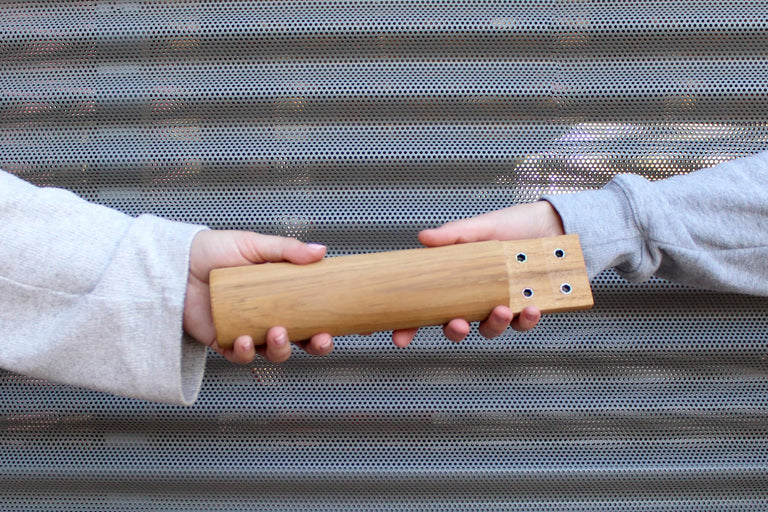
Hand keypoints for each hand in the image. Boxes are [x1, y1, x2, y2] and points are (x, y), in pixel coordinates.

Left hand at [183, 230, 333, 363]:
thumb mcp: (254, 245)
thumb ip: (287, 250)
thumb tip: (322, 252)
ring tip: (277, 333)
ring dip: (280, 350)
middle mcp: (267, 316)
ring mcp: (247, 330)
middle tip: (318, 339)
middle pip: (300, 340)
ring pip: (273, 353)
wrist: (176, 260)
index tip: (342, 329)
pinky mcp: (223, 341)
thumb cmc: (214, 250)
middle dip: (314, 346)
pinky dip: (246, 353)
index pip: (313, 315)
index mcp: (281, 296)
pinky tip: (245, 341)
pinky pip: (240, 356)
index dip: (329, 326)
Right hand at [391, 201, 564, 346]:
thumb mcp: (480, 227)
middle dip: (454, 332)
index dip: (409, 326)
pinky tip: (530, 308)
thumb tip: (424, 238)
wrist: (550, 224)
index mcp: (456, 283)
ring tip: (501, 310)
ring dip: (494, 325)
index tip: (399, 337)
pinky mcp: (525, 307)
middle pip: (455, 326)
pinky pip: (522, 324)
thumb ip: (453, 234)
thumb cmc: (512, 225)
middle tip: (458, 324)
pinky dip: (526, 320)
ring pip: (489, 329)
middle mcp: (475, 299)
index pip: (426, 309)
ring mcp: (499, 305)